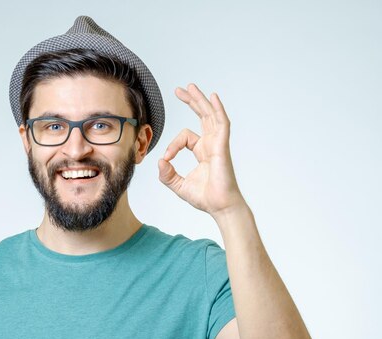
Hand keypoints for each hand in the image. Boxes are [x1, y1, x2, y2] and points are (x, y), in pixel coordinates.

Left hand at [158, 83, 245, 218]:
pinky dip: (218, 109)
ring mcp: (218, 144)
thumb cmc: (205, 197)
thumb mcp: (178, 185)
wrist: (220, 206)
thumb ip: (166, 174)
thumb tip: (159, 161)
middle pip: (202, 116)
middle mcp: (211, 144)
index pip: (185, 137)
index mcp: (203, 151)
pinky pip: (222, 123)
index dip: (172, 144)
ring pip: (210, 115)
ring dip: (200, 100)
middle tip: (180, 90)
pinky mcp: (222, 146)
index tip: (166, 158)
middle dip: (191, 102)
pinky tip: (213, 97)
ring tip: (190, 87)